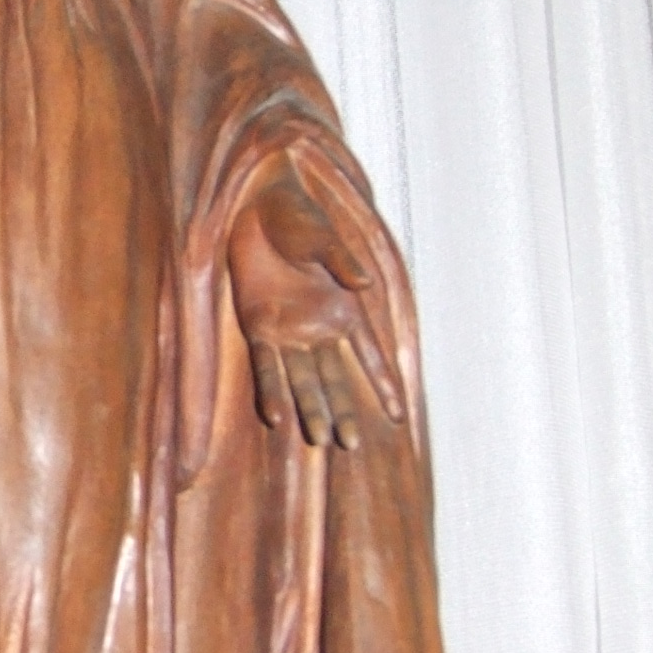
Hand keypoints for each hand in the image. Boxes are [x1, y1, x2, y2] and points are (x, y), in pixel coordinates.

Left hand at [226, 160, 405, 450]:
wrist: (255, 208)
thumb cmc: (296, 217)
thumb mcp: (321, 238)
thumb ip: (340, 262)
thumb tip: (363, 284)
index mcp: (344, 310)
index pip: (370, 355)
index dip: (383, 384)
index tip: (397, 416)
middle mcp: (319, 328)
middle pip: (336, 378)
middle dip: (344, 411)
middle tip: (351, 444)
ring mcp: (289, 332)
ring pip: (303, 381)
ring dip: (310, 409)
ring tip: (320, 439)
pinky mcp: (258, 328)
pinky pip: (266, 366)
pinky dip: (272, 391)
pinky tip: (277, 417)